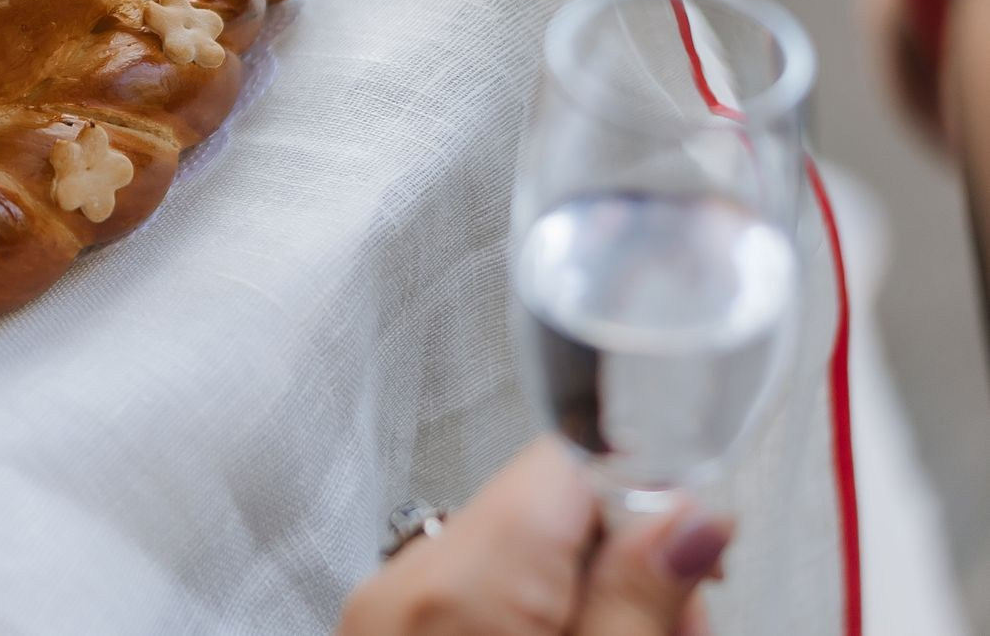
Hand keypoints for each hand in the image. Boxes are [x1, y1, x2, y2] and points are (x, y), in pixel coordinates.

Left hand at [338, 441, 730, 635]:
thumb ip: (642, 599)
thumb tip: (696, 513)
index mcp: (457, 581)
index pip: (566, 461)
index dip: (646, 501)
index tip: (693, 563)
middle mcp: (403, 580)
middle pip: (546, 513)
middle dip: (624, 565)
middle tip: (674, 632)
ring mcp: (383, 610)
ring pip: (516, 560)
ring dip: (585, 596)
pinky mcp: (385, 634)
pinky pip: (473, 599)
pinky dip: (531, 616)